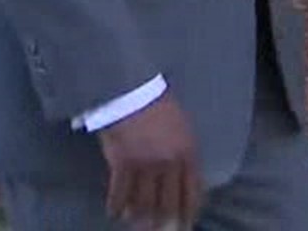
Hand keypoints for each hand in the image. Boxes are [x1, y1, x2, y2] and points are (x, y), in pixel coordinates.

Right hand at [96, 93, 201, 227]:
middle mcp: (170, 164)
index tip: (186, 224)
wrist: (131, 90)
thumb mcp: (182, 126)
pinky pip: (120, 193)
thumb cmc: (158, 104)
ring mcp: (146, 165)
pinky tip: (114, 213)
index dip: (189, 211)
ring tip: (137, 226)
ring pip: (145, 203)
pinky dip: (116, 206)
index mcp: (188, 153)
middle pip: (169, 204)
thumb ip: (185, 152)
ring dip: (140, 219)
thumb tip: (185, 176)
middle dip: (166, 223)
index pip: (193, 192)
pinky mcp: (123, 164)